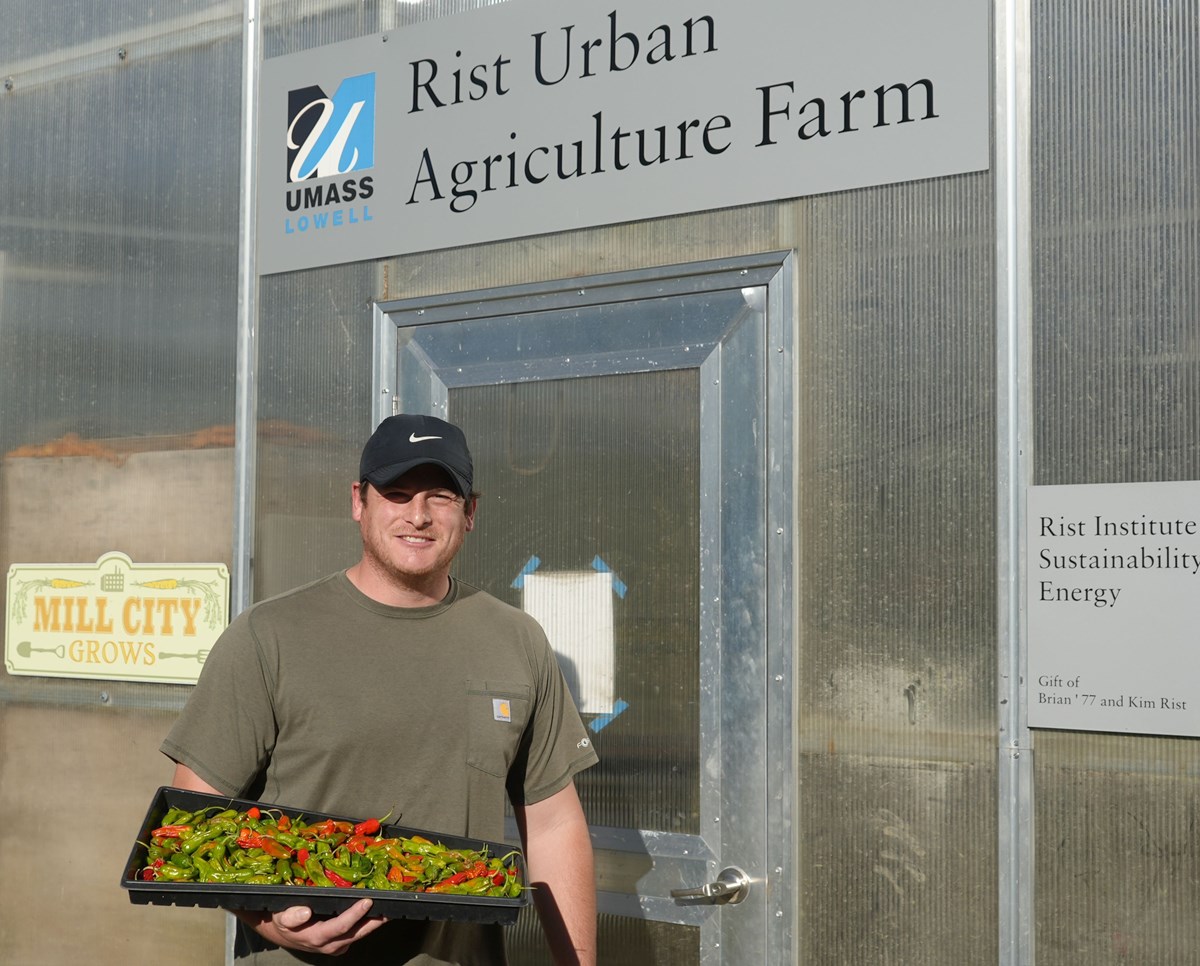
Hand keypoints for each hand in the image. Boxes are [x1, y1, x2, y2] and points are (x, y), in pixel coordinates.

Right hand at [235, 898, 385, 954]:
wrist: (282, 932)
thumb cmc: (282, 921)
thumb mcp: (281, 916)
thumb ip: (291, 916)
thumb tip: (305, 911)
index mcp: (317, 937)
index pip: (341, 927)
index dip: (355, 914)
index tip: (367, 901)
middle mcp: (329, 944)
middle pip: (357, 933)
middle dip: (374, 922)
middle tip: (391, 909)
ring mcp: (336, 945)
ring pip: (359, 935)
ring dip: (374, 923)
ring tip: (389, 910)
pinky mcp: (339, 942)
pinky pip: (356, 933)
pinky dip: (366, 923)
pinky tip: (376, 912)